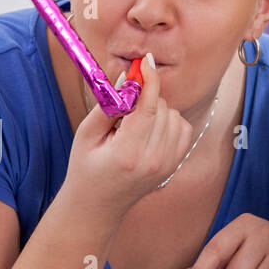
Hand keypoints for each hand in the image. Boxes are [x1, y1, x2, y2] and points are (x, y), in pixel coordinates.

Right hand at [60, 53, 195, 222]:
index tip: (145, 62)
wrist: (99, 205)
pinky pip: (183, 128)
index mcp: (128, 154)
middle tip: (124, 105)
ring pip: (175, 116)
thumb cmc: (86, 168)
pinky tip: (150, 128)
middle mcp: (154, 160)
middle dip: (145, 97)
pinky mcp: (174, 165)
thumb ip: (107, 105)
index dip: (149, 80)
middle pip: (163, 109)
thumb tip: (126, 77)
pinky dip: (170, 121)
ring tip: (134, 122)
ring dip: (157, 109)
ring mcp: (168, 165)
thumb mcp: (86, 134)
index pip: (149, 108)